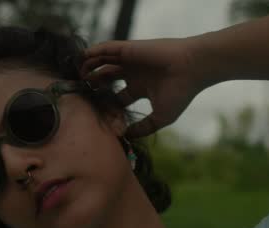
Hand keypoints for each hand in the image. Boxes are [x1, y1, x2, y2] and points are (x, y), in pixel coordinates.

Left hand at [80, 37, 216, 137]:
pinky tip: (82, 59)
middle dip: (93, 85)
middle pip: (107, 78)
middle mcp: (134, 73)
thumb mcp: (160, 118)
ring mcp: (131, 60)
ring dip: (90, 67)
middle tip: (80, 93)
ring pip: (104, 62)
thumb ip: (143, 128)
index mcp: (141, 87)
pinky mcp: (128, 49)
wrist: (191, 69)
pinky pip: (106, 49)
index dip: (106, 105)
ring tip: (77, 76)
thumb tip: (125, 137)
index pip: (118, 97)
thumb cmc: (180, 92)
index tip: (95, 114)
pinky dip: (93, 53)